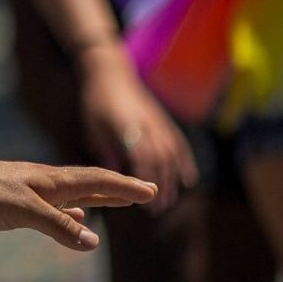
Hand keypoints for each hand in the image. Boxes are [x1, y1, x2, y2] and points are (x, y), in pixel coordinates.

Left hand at [0, 144, 155, 251]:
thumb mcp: (24, 211)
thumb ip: (58, 227)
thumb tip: (93, 242)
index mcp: (51, 181)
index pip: (97, 182)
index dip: (124, 187)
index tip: (151, 190)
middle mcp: (43, 183)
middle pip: (89, 185)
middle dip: (117, 190)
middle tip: (145, 192)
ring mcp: (27, 191)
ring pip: (71, 196)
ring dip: (95, 200)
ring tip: (113, 205)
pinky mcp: (10, 201)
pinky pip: (51, 208)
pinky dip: (68, 214)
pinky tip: (72, 220)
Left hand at [77, 46, 197, 209]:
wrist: (112, 72)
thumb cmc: (96, 100)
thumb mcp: (93, 124)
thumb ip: (105, 148)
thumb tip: (112, 175)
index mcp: (128, 126)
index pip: (142, 156)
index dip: (145, 178)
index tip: (144, 200)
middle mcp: (148, 125)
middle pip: (160, 160)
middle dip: (160, 185)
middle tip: (157, 209)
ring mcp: (159, 122)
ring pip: (172, 154)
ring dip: (172, 179)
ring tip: (169, 200)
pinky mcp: (164, 120)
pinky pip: (179, 144)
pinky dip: (185, 162)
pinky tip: (189, 179)